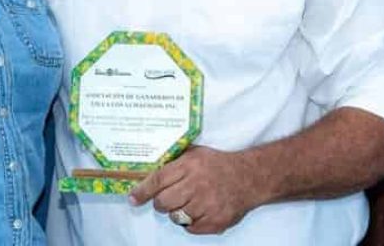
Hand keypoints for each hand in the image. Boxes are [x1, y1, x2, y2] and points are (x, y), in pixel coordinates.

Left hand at [128, 146, 268, 234]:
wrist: (250, 177)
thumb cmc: (219, 165)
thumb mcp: (196, 154)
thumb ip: (175, 162)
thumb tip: (146, 172)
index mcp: (191, 165)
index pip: (158, 180)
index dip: (142, 191)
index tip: (133, 199)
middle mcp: (197, 185)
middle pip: (163, 202)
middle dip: (162, 203)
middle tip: (170, 199)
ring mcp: (207, 205)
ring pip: (176, 217)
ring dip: (179, 212)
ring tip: (191, 202)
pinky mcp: (215, 221)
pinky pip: (190, 228)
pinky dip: (192, 222)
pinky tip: (202, 210)